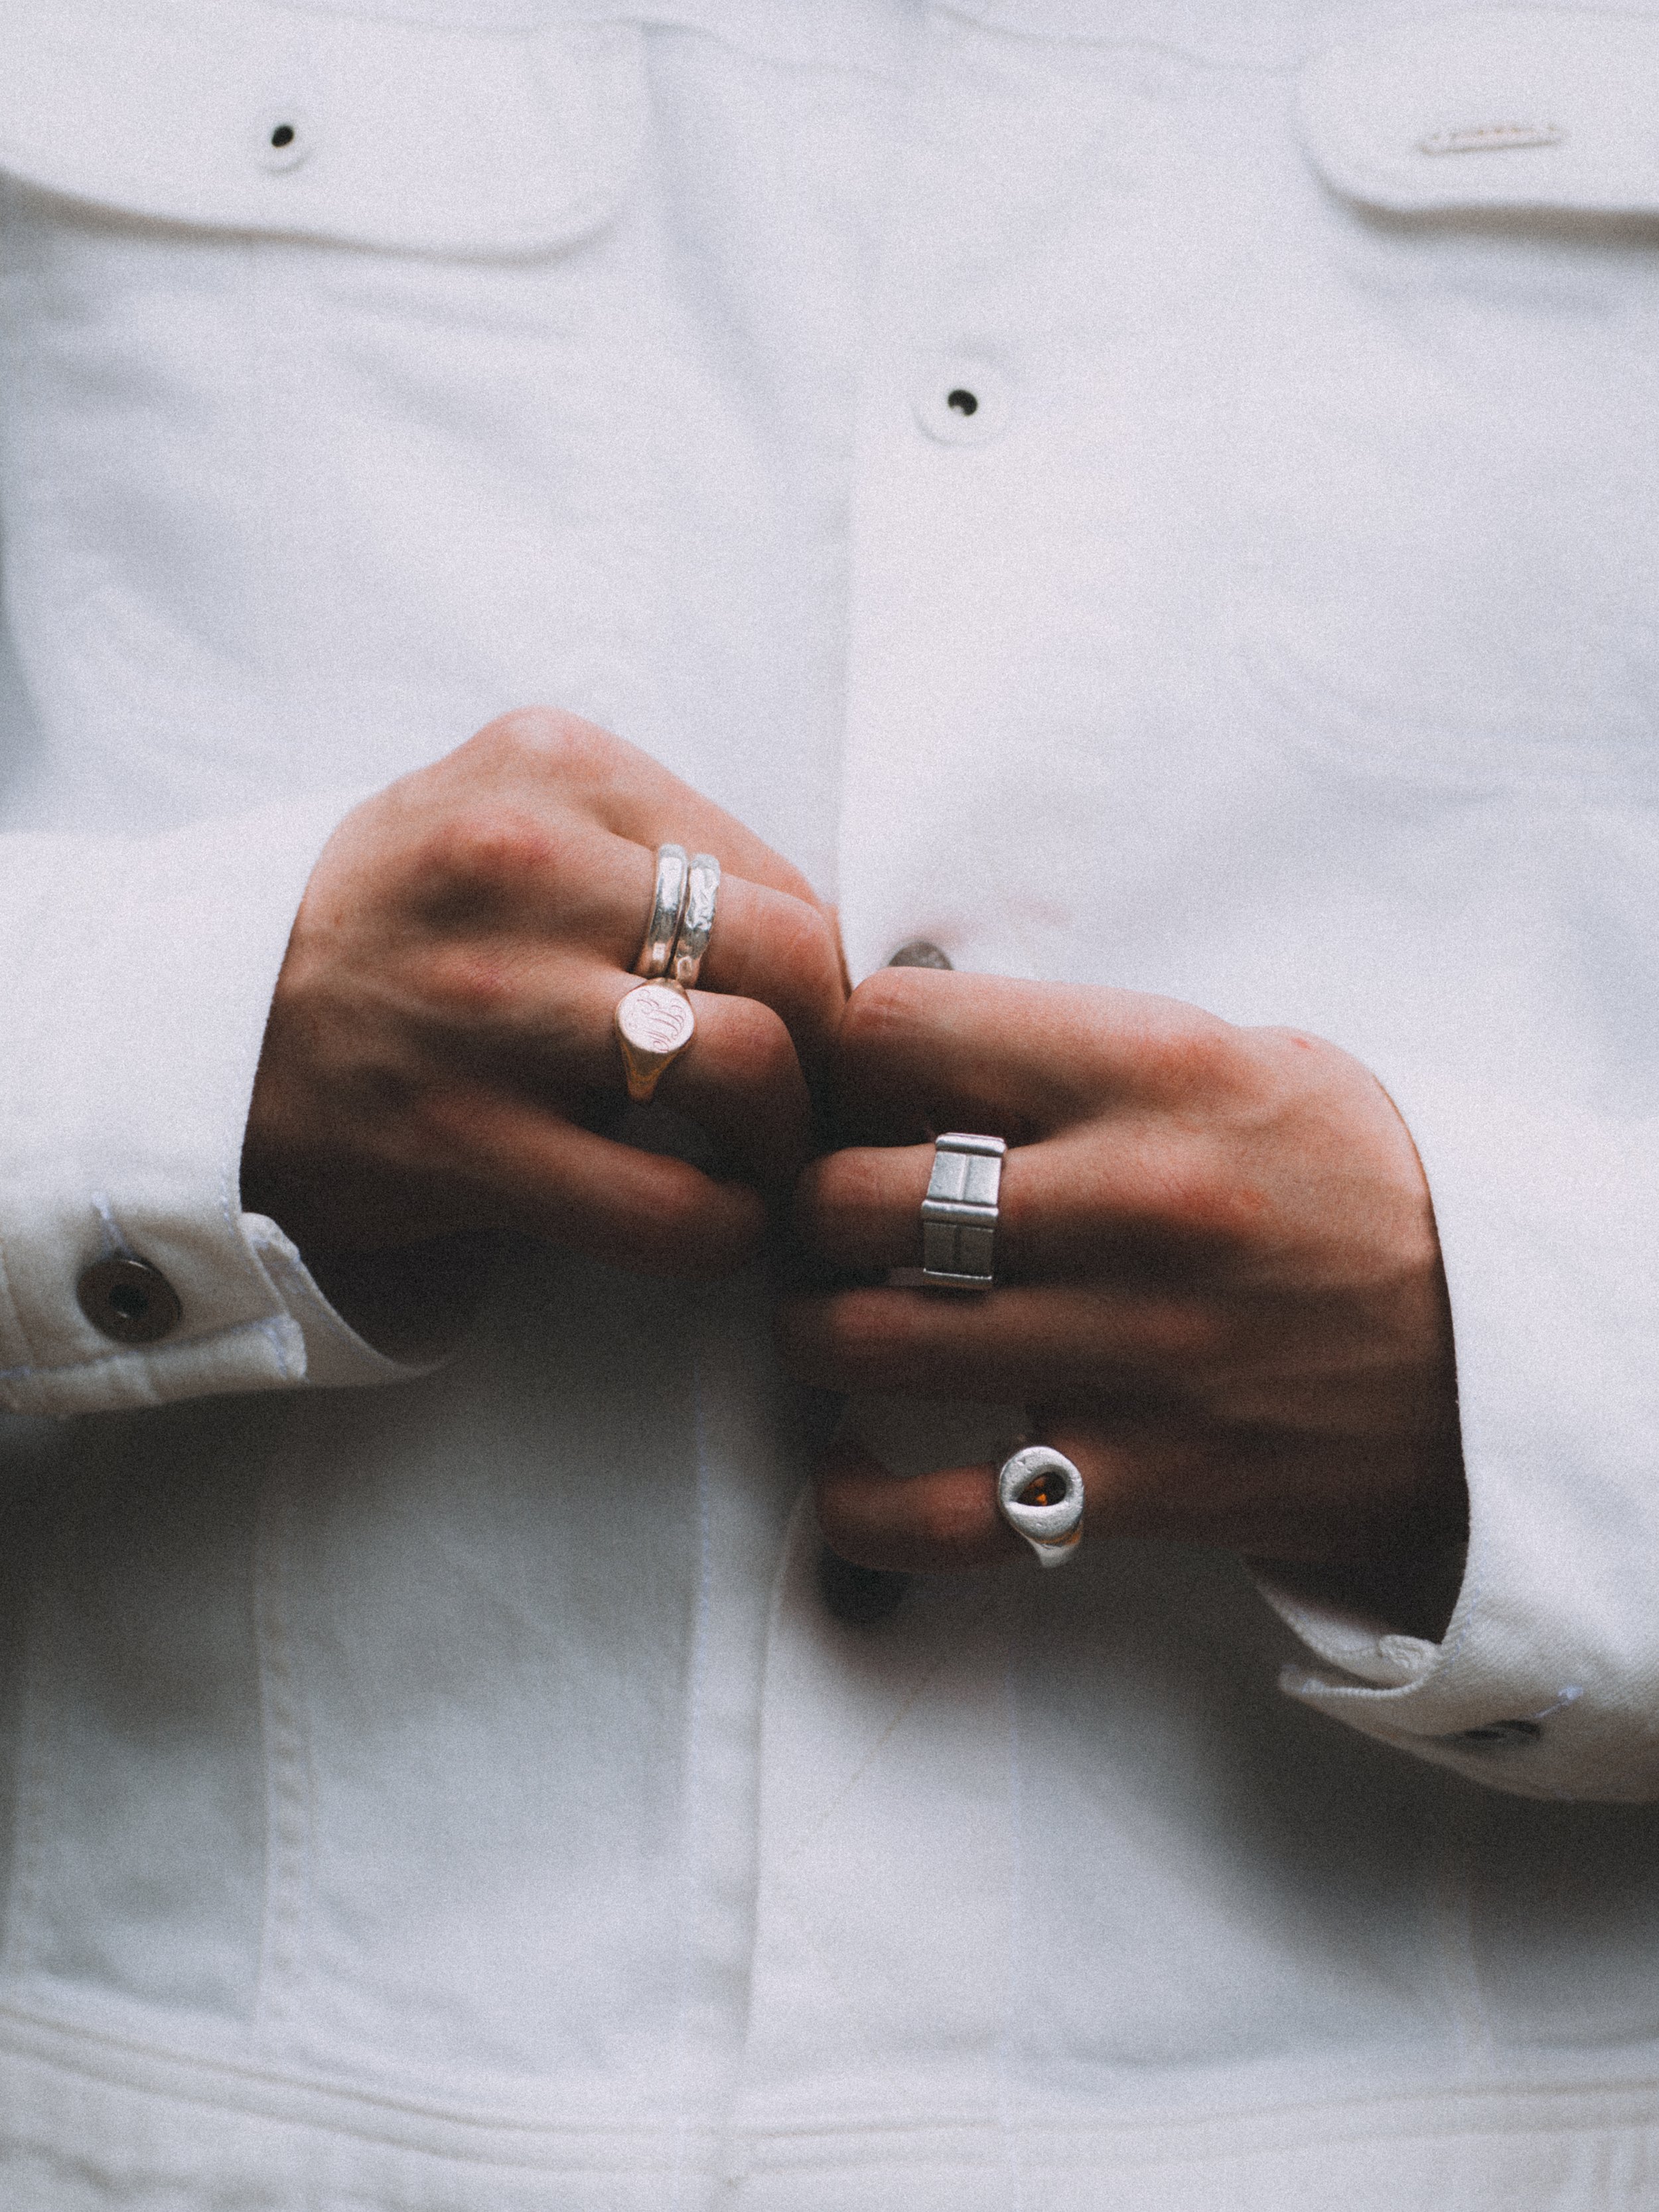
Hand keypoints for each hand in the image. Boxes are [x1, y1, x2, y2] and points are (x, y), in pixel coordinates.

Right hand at [243, 711, 844, 1294]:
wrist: (201, 1021)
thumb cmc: (392, 924)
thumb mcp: (504, 812)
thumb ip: (644, 845)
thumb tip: (817, 945)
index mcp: (551, 768)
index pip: (777, 874)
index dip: (820, 969)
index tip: (808, 1025)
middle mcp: (521, 867)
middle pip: (790, 958)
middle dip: (831, 1050)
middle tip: (814, 1098)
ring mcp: (487, 1006)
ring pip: (748, 1067)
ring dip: (787, 1140)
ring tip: (762, 1160)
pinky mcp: (458, 1138)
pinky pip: (665, 1206)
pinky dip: (723, 1230)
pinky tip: (710, 1223)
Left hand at [778, 969, 1465, 1577]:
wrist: (1509, 1351)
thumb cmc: (1355, 1186)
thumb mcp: (1241, 1060)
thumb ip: (1073, 1048)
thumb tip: (902, 1038)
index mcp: (1158, 1068)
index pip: (898, 1031)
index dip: (839, 1061)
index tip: (848, 1093)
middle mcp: (1135, 1203)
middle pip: (846, 1193)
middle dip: (802, 1208)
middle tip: (822, 1220)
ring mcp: (1136, 1352)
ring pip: (860, 1341)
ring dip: (813, 1332)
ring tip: (838, 1319)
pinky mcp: (1144, 1482)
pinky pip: (935, 1512)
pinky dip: (857, 1502)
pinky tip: (849, 1465)